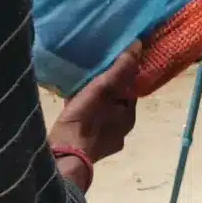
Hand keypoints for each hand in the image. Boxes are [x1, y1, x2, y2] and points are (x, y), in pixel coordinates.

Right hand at [48, 39, 142, 171]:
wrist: (63, 156)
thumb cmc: (85, 120)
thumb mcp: (103, 89)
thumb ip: (120, 69)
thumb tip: (138, 45)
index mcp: (129, 117)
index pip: (130, 91)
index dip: (121, 77)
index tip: (109, 64)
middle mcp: (121, 131)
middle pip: (116, 103)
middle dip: (106, 90)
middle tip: (91, 76)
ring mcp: (105, 142)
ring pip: (101, 115)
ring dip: (94, 103)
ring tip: (79, 90)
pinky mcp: (88, 148)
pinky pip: (89, 125)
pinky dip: (83, 115)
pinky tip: (71, 107)